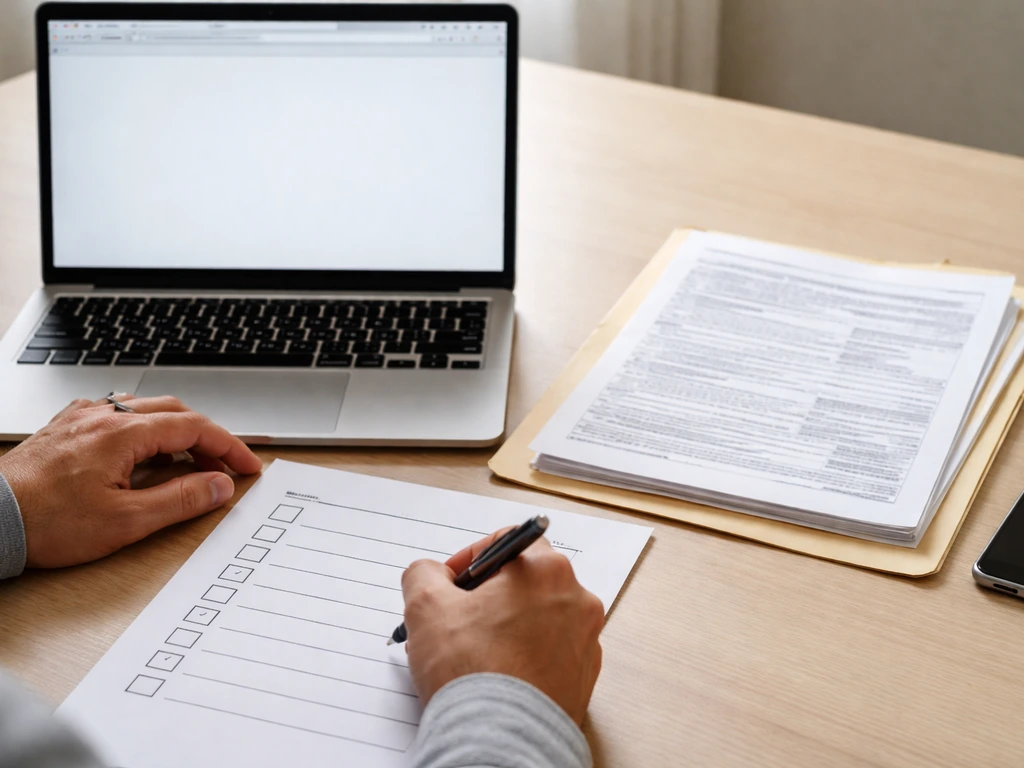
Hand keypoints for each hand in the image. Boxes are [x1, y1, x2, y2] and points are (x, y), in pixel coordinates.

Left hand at [0, 395, 261, 568]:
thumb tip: (219, 485)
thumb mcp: (125, 522)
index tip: (247, 466)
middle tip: (222, 468)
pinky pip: (119, 415)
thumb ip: (180, 500)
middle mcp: (104, 416)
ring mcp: (82, 418)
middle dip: (207, 438)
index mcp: (123, 433)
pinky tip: (142, 454)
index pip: (195, 427)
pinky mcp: (66, 428)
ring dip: (176, 432)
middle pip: (175, 412)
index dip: (229, 447)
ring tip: (187, 463)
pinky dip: (145, 430)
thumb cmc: (47, 522)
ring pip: (147, 409)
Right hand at [401, 530, 604, 724]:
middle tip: (454, 621)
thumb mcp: (425, 605)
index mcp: (546, 570)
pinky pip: (549, 653)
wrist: (502, 741)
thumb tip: (431, 574)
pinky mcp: (584, 676)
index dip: (471, 558)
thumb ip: (424, 573)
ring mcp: (585, 640)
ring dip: (502, 627)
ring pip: (536, 618)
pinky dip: (523, 657)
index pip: (506, 543)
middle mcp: (576, 600)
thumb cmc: (472, 673)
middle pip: (523, 582)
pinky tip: (493, 676)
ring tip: (469, 654)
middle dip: (484, 598)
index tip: (452, 582)